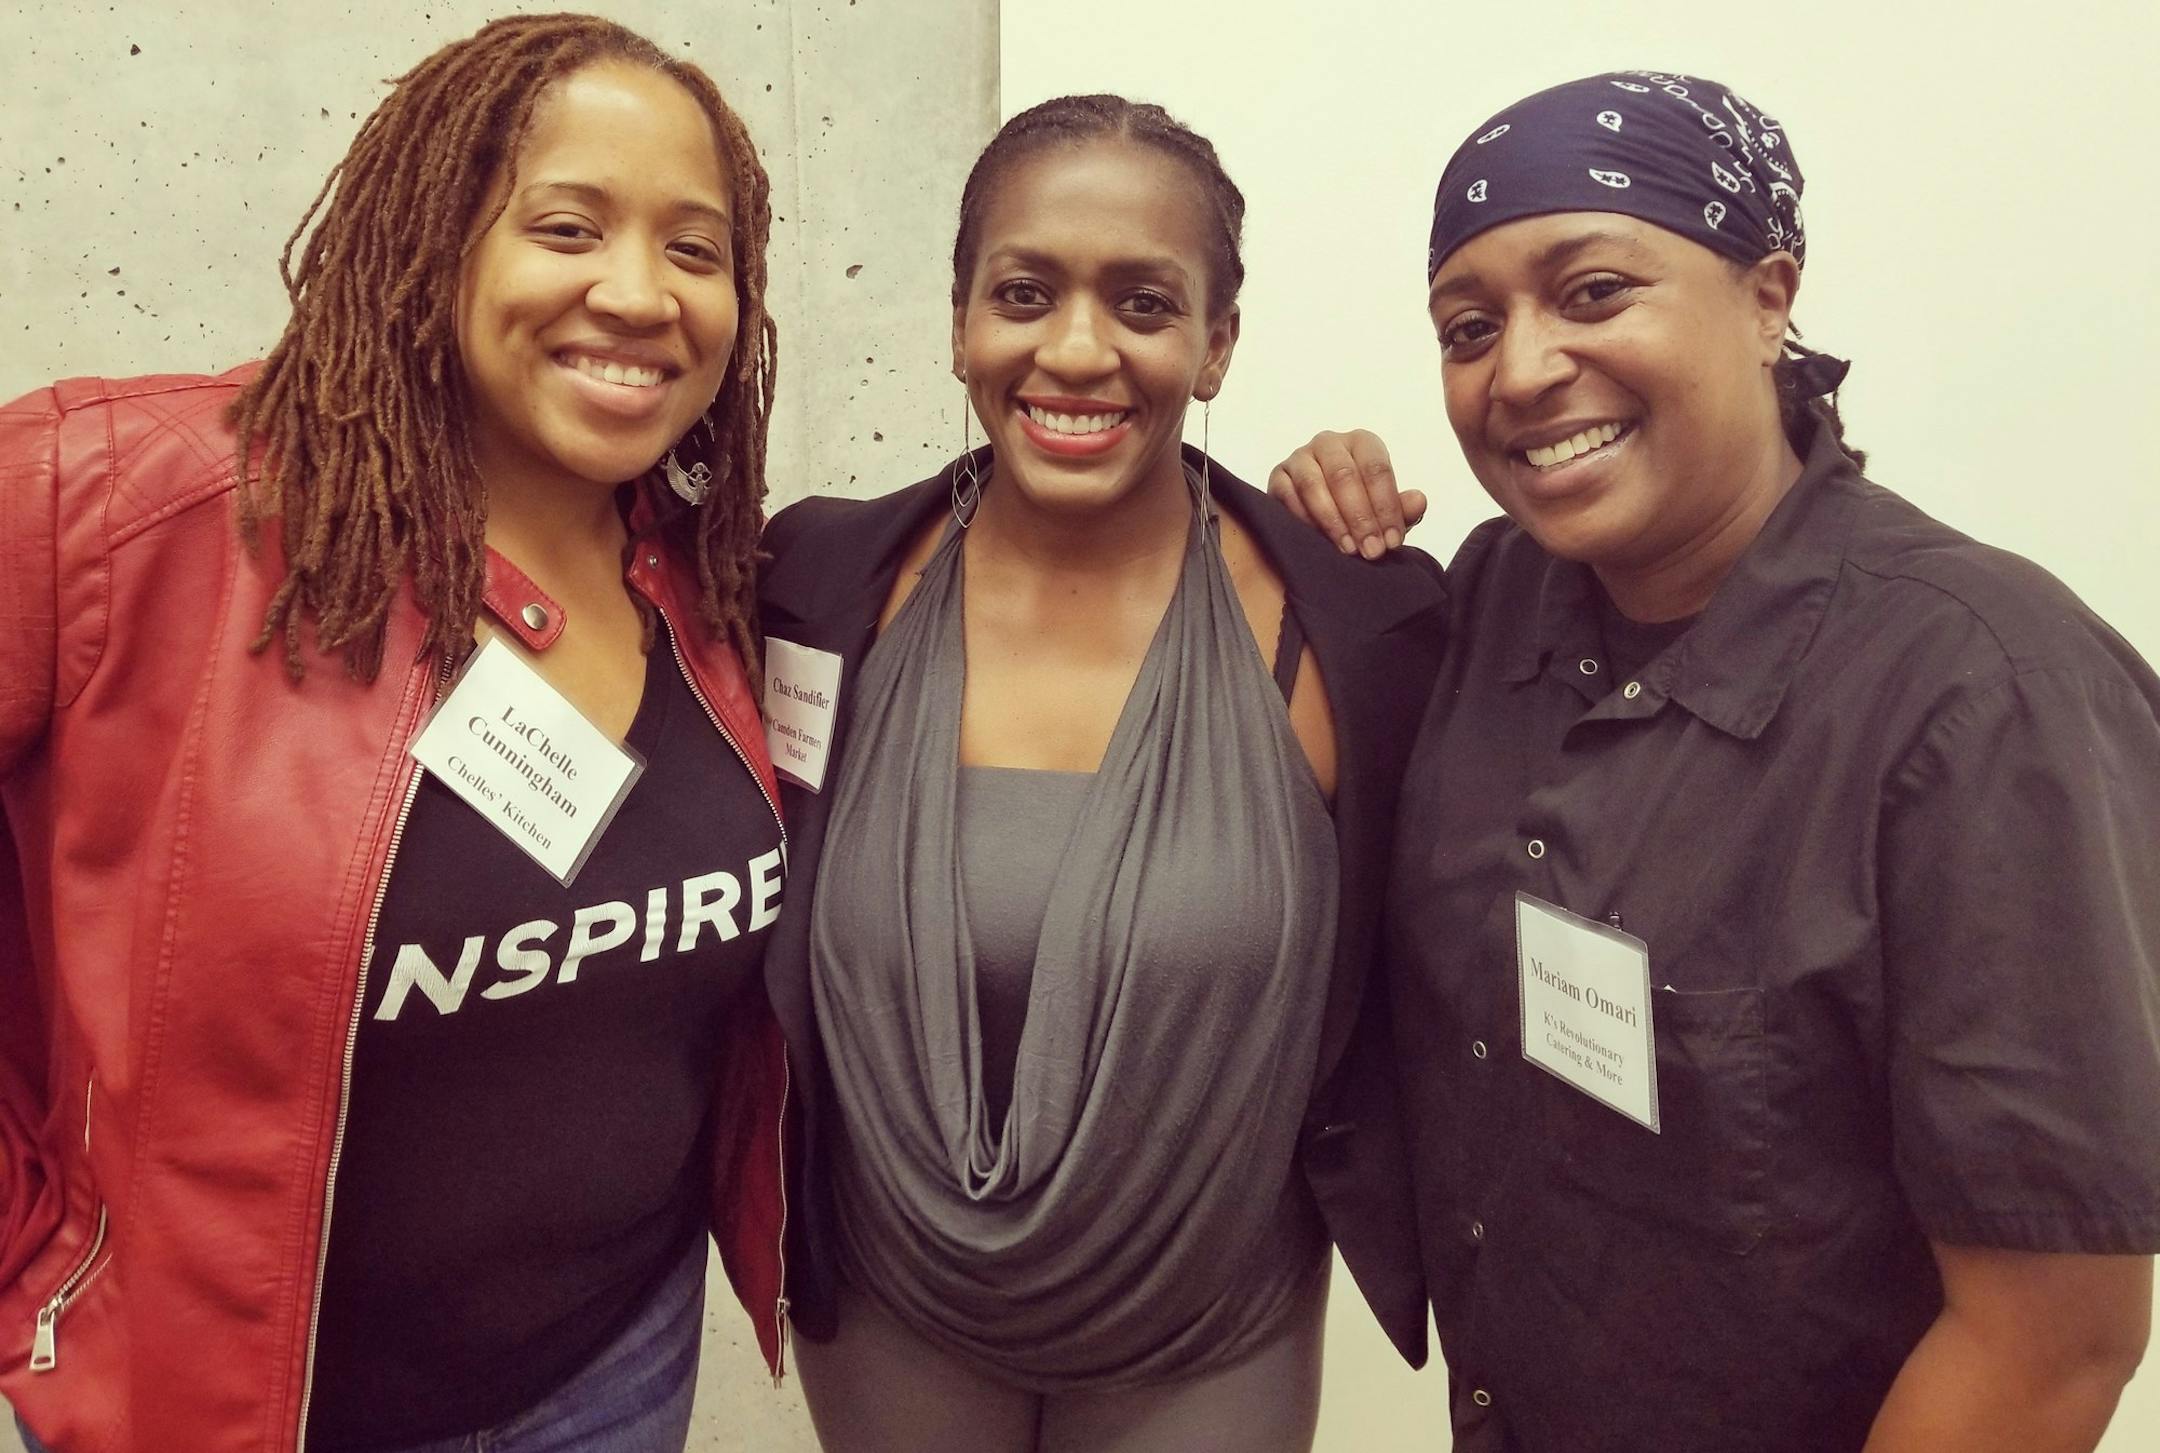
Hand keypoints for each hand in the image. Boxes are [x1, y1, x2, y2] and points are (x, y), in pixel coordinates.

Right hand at [1267, 430, 1427, 558]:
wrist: (1320, 514)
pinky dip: (1304, 521)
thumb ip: (1402, 508)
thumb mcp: (1384, 510)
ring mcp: (1300, 457)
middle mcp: (1329, 443)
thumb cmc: (1358, 506)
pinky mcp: (1278, 476)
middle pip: (1344, 475)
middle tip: (1371, 550)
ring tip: (1347, 549)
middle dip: (1360, 517)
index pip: (1376, 469)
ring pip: (1313, 484)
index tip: (1392, 541)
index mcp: (1362, 442)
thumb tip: (1418, 501)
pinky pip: (1287, 496)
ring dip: (1332, 520)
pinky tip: (1319, 541)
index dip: (1386, 506)